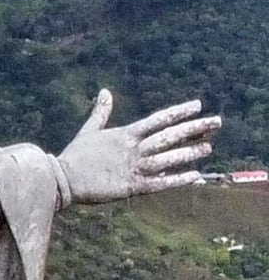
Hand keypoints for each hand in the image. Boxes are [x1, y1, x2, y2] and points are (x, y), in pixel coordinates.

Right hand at [58, 89, 220, 204]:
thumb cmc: (75, 156)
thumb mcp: (89, 130)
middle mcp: (134, 149)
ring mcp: (134, 167)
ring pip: (168, 159)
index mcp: (126, 134)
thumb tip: (104, 92)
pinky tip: (194, 176)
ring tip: (208, 147)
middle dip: (195, 128)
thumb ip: (101, 113)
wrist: (62, 178)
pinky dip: (177, 179)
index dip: (179, 112)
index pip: (159, 119)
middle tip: (217, 122)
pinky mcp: (130, 186)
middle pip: (170, 136)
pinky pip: (159, 183)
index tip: (198, 105)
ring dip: (190, 153)